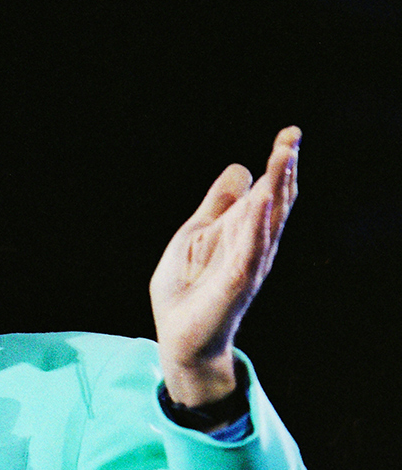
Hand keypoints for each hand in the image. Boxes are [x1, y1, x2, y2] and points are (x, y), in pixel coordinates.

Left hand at [150, 127, 299, 405]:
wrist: (178, 335)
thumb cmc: (187, 287)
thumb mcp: (196, 233)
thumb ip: (218, 204)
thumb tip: (242, 167)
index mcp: (243, 232)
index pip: (269, 192)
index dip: (279, 164)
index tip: (290, 134)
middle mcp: (253, 246)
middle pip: (276, 202)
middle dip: (284, 170)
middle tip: (292, 139)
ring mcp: (247, 264)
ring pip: (268, 221)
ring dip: (277, 189)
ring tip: (284, 157)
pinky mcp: (236, 283)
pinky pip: (250, 251)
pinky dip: (258, 227)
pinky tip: (263, 202)